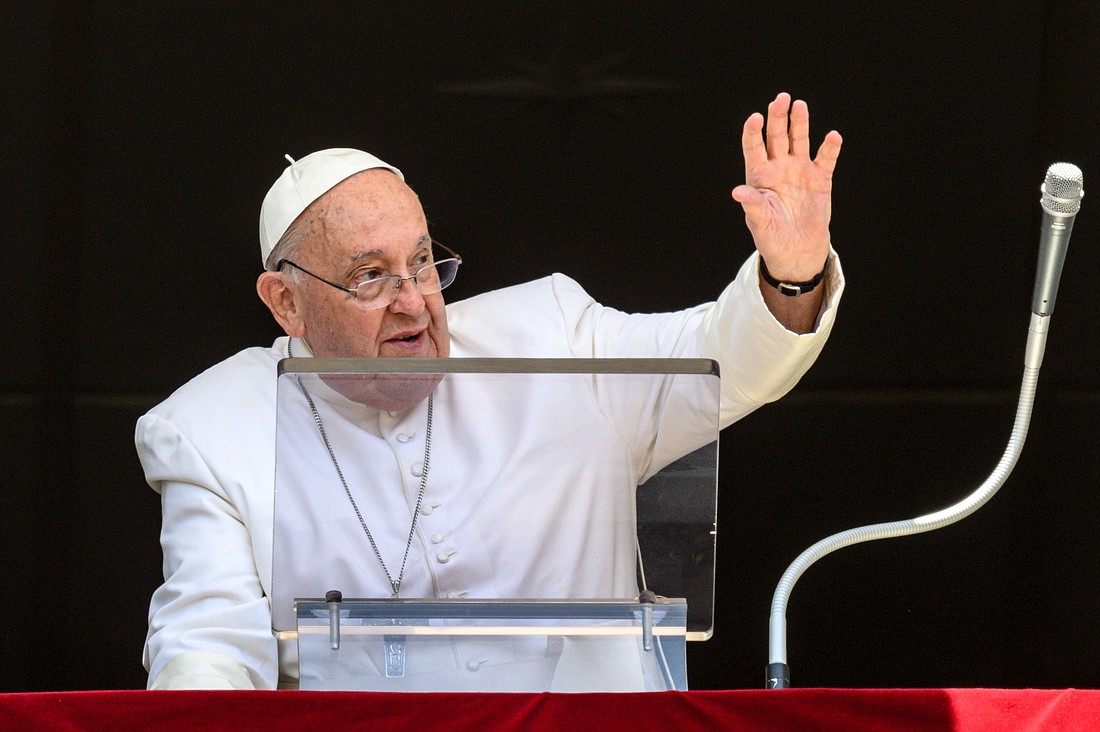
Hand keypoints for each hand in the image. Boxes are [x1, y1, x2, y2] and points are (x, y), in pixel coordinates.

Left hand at [732, 92, 841, 281]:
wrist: (796, 250)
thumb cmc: (771, 235)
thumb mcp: (759, 221)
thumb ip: (752, 204)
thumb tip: (737, 192)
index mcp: (760, 176)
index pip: (754, 148)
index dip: (753, 132)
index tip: (754, 118)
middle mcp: (779, 167)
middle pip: (777, 136)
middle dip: (778, 117)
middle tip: (781, 98)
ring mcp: (799, 170)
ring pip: (799, 140)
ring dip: (799, 124)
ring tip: (800, 106)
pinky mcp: (820, 179)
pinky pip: (825, 159)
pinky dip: (829, 148)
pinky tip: (832, 136)